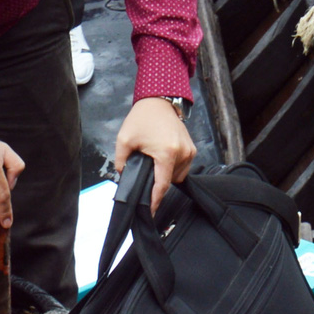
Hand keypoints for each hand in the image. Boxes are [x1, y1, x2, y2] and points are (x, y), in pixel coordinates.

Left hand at [114, 96, 196, 213]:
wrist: (158, 100)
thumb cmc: (142, 118)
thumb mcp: (124, 140)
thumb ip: (121, 163)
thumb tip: (124, 178)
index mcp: (167, 153)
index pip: (161, 186)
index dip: (154, 201)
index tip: (149, 213)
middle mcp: (183, 153)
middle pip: (169, 182)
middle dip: (156, 181)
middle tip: (144, 169)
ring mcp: (190, 151)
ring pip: (177, 176)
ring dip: (165, 174)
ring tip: (153, 160)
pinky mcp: (192, 148)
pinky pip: (182, 167)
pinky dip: (172, 167)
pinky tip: (162, 157)